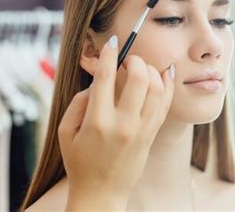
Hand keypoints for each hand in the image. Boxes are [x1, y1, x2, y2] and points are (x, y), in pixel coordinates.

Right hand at [58, 35, 175, 207]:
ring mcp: (142, 129)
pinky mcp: (152, 134)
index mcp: (98, 122)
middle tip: (128, 59)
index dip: (109, 55)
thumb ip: (79, 102)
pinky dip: (168, 84)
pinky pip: (166, 104)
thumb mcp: (66, 132)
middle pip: (139, 79)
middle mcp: (123, 124)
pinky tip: (166, 72)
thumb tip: (97, 81)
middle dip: (135, 60)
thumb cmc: (80, 162)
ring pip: (158, 89)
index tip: (111, 42)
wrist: (101, 193)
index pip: (105, 78)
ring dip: (152, 70)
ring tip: (143, 67)